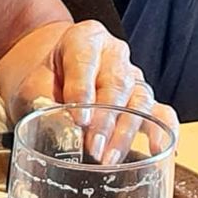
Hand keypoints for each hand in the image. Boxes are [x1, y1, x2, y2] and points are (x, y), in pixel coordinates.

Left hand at [10, 21, 176, 165]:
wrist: (54, 75)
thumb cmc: (44, 79)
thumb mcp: (33, 84)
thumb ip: (42, 100)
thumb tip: (61, 129)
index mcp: (85, 39)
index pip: (85, 62)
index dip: (82, 91)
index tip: (79, 119)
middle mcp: (114, 54)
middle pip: (116, 84)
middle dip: (105, 120)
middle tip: (93, 148)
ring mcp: (134, 76)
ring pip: (139, 101)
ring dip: (125, 132)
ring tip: (109, 159)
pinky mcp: (144, 100)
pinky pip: (162, 113)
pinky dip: (164, 131)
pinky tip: (157, 150)